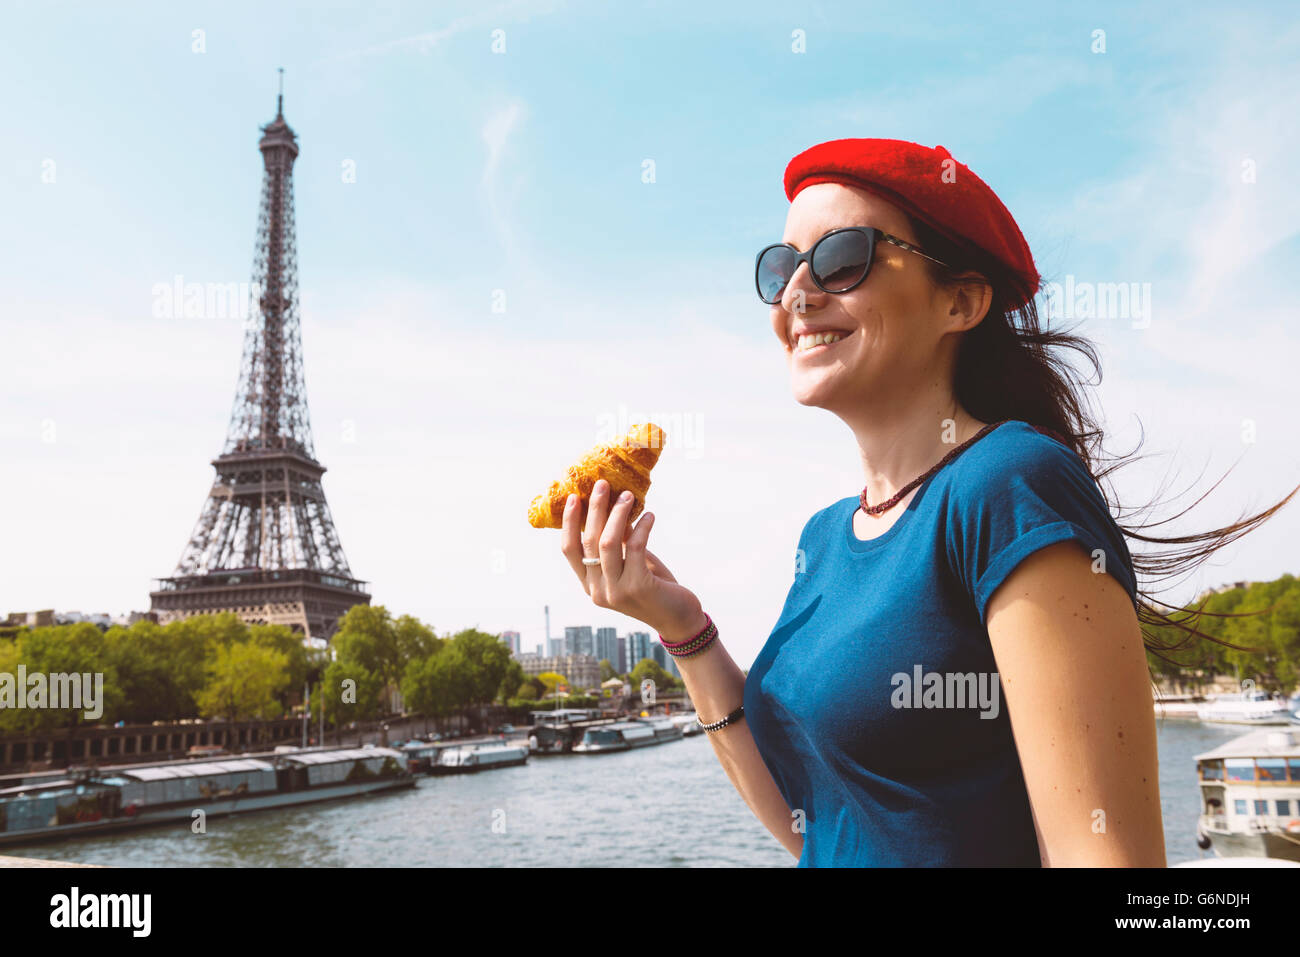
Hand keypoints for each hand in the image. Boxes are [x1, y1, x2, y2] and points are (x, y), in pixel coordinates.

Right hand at [561, 479, 704, 637]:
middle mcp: (598, 591)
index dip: (569, 522)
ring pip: (608, 542)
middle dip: (596, 509)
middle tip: (604, 484)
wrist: (679, 619)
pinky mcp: (638, 587)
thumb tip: (613, 505)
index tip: (574, 497)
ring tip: (628, 495)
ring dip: (618, 514)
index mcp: (590, 585)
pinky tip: (650, 516)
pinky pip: (636, 546)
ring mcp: (616, 591)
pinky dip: (642, 527)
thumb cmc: (655, 588)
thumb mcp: (632, 563)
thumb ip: (620, 541)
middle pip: (589, 541)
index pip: (570, 550)